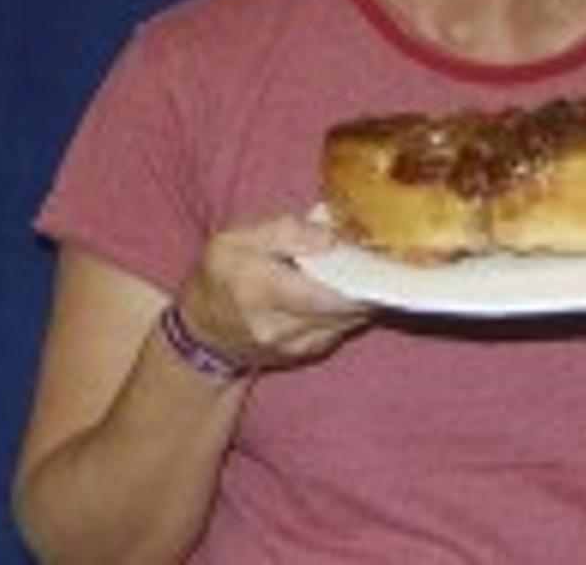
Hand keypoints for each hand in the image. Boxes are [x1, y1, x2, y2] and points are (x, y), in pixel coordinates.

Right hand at [174, 216, 371, 372]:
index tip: (381, 259)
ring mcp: (294, 347)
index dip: (357, 279)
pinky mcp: (305, 354)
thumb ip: (284, 232)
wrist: (203, 333)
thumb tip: (330, 238)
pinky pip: (340, 330)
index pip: (320, 293)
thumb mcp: (234, 239)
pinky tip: (349, 288)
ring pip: (347, 321)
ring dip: (362, 297)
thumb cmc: (219, 276)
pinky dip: (350, 309)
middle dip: (367, 283)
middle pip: (341, 308)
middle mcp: (279, 327)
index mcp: (259, 290)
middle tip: (382, 257)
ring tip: (368, 269)